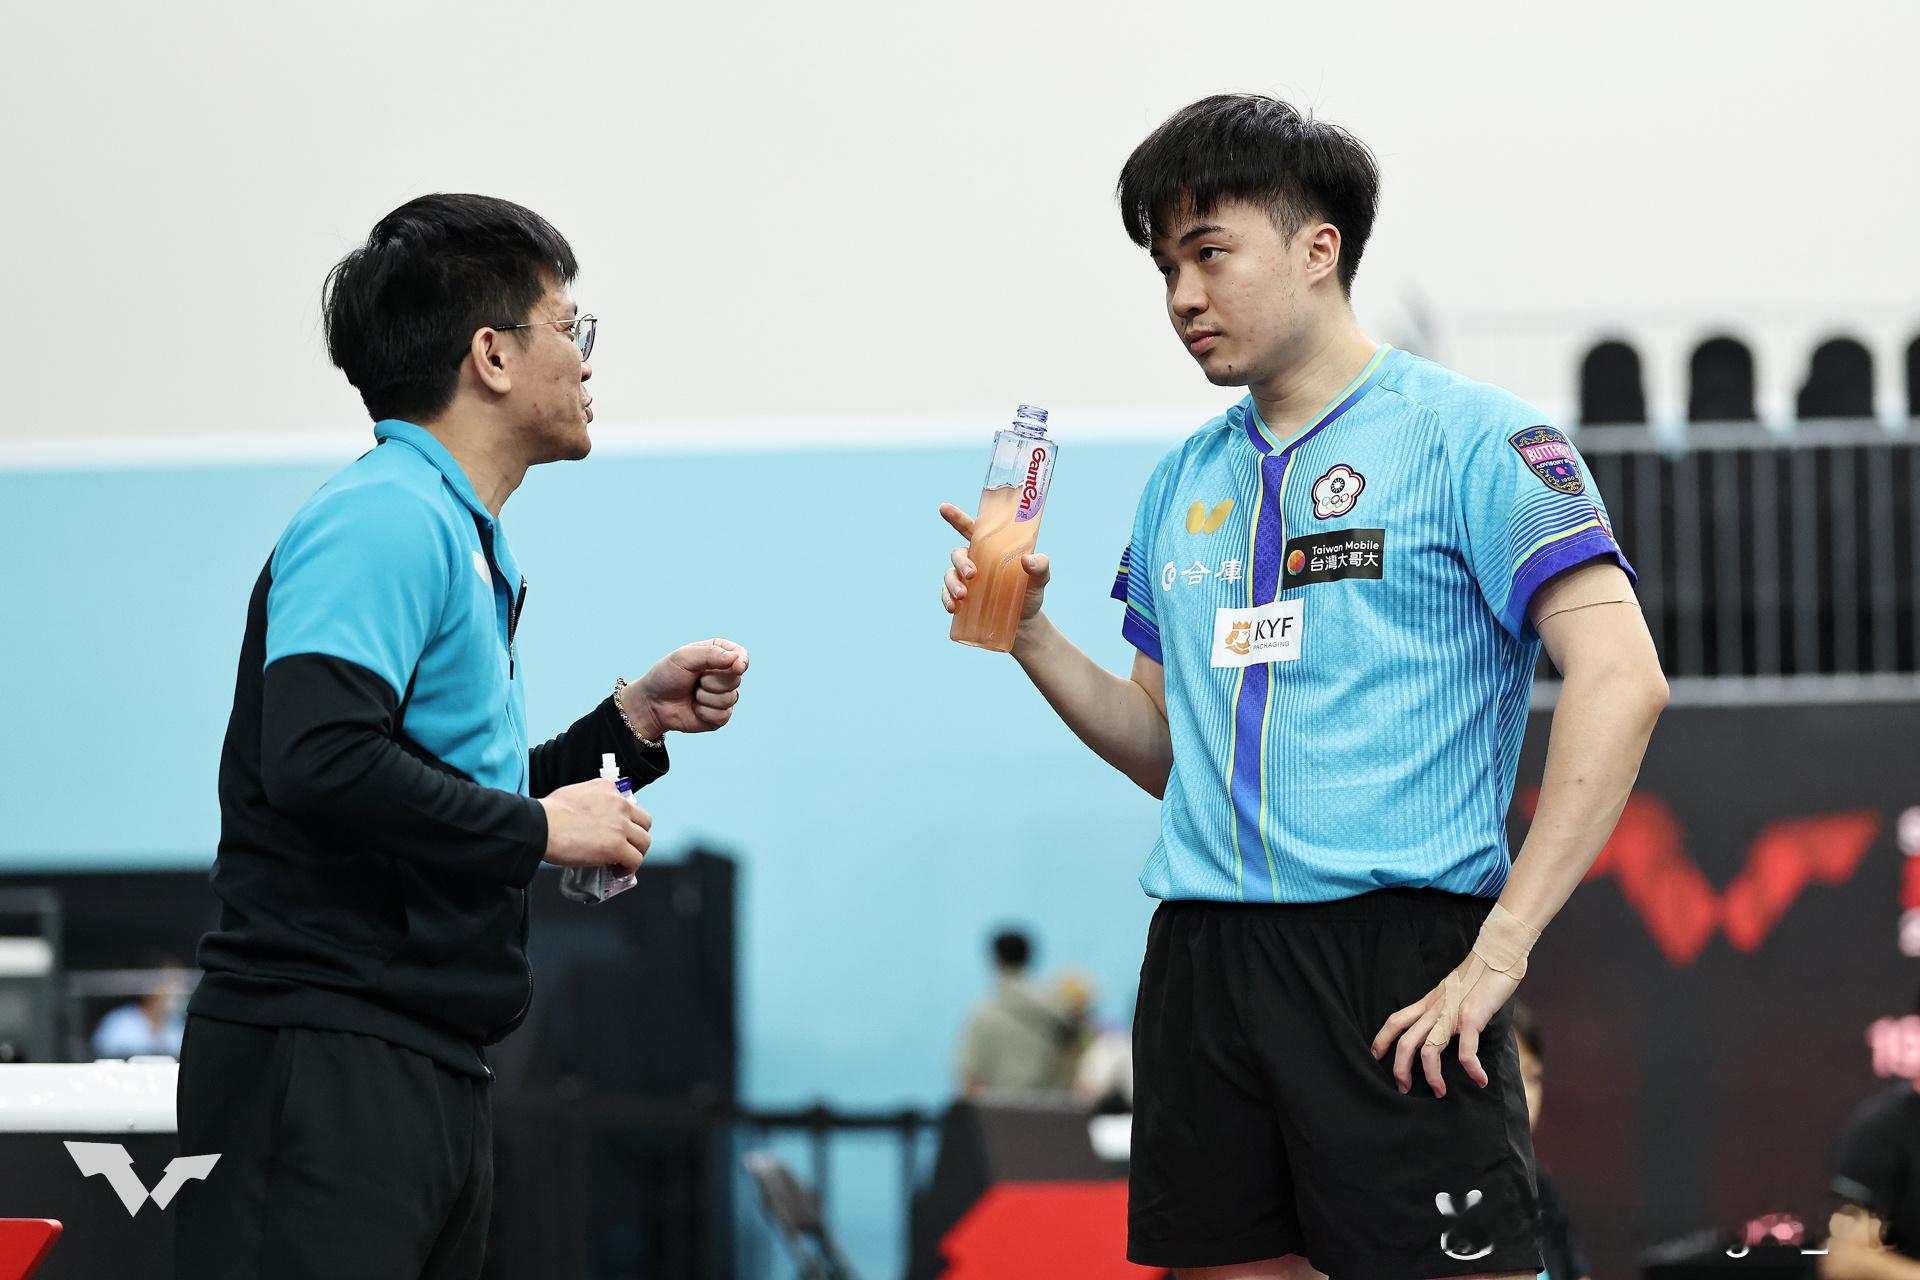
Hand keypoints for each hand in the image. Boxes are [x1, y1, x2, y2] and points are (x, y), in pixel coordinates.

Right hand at [539, 778, 650, 870]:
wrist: (541, 825)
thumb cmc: (548, 813)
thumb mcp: (574, 793)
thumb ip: (591, 800)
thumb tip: (592, 818)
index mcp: (608, 788)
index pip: (629, 804)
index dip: (626, 821)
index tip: (618, 831)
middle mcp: (619, 804)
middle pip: (644, 822)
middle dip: (637, 835)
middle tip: (625, 846)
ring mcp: (620, 826)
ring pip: (644, 842)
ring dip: (635, 853)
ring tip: (622, 861)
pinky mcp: (617, 846)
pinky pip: (635, 860)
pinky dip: (629, 868)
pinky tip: (618, 871)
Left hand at [622, 639, 749, 737]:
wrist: (652, 703)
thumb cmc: (666, 676)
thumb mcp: (684, 658)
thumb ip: (711, 654)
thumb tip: (738, 659)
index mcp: (718, 655)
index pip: (740, 655)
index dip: (741, 661)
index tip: (737, 666)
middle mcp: (724, 675)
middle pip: (736, 679)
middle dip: (712, 681)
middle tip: (695, 680)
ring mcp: (723, 697)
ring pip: (730, 698)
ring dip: (705, 698)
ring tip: (692, 694)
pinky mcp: (719, 716)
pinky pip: (723, 715)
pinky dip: (705, 712)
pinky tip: (694, 708)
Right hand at [937, 503, 1049, 635]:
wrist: (1024, 623)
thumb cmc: (1030, 592)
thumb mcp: (1040, 578)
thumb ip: (1040, 565)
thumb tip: (1027, 560)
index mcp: (990, 548)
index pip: (971, 529)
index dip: (956, 517)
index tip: (943, 508)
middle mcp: (974, 561)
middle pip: (958, 553)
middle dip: (960, 562)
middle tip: (972, 574)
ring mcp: (965, 580)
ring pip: (950, 574)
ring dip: (952, 583)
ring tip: (962, 596)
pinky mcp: (960, 599)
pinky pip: (946, 595)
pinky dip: (946, 599)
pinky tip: (952, 607)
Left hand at [1369, 950, 1519, 1097]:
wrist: (1496, 956)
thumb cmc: (1477, 976)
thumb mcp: (1450, 993)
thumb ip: (1442, 1008)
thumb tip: (1441, 1026)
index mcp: (1427, 1003)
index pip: (1395, 1021)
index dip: (1381, 1040)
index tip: (1374, 1058)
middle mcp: (1434, 1010)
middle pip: (1405, 1042)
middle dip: (1400, 1069)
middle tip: (1404, 1089)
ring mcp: (1451, 1014)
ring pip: (1428, 1050)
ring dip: (1432, 1076)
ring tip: (1440, 1092)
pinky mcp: (1472, 1017)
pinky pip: (1466, 1049)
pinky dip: (1472, 1068)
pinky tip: (1480, 1079)